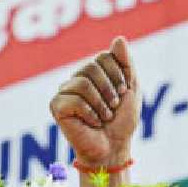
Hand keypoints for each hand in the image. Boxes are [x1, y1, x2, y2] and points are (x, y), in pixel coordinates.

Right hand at [49, 36, 139, 166]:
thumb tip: (119, 38)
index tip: (123, 93)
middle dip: (109, 89)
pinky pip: (73, 100)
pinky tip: (92, 123)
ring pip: (83, 82)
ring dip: (101, 103)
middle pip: (91, 66)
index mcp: (93, 72)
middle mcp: (77, 79)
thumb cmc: (122, 121)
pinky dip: (89, 113)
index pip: (104, 56)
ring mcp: (65, 92)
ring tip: (104, 117)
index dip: (118, 74)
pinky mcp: (57, 106)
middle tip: (114, 106)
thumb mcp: (131, 89)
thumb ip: (125, 63)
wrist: (114, 147)